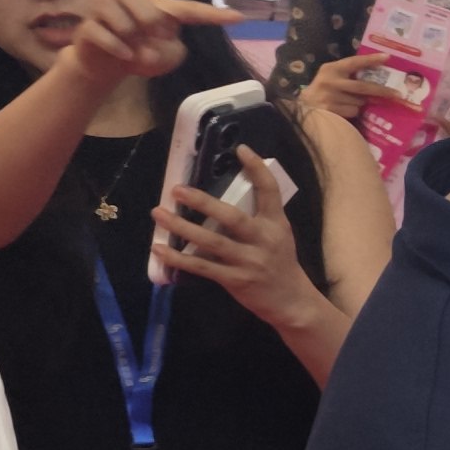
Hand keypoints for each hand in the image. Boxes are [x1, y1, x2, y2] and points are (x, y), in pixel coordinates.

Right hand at [51, 0, 228, 87]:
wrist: (106, 64)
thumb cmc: (140, 52)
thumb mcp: (165, 56)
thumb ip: (172, 49)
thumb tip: (156, 45)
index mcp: (156, 4)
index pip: (186, 8)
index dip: (211, 14)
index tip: (238, 18)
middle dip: (151, 22)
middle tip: (155, 37)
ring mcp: (104, 8)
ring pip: (116, 12)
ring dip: (130, 36)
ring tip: (134, 50)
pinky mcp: (87, 26)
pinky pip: (99, 31)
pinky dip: (115, 46)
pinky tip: (124, 55)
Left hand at [152, 150, 332, 330]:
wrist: (290, 301)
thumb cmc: (279, 262)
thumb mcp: (279, 235)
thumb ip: (258, 216)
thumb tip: (225, 194)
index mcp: (276, 224)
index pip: (269, 191)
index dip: (257, 169)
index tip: (241, 149)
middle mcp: (264, 240)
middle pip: (232, 218)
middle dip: (203, 203)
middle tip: (177, 190)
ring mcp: (249, 261)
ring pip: (211, 242)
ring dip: (182, 228)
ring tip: (159, 213)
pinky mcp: (236, 280)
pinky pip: (202, 267)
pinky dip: (178, 259)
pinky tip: (159, 250)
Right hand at [295, 51, 398, 128]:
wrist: (304, 106)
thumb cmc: (323, 89)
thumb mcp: (332, 77)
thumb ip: (349, 75)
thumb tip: (378, 79)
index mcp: (331, 69)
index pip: (354, 62)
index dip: (370, 60)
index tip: (387, 57)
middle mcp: (330, 81)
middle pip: (363, 87)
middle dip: (382, 91)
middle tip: (397, 94)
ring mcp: (330, 97)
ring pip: (359, 102)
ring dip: (362, 104)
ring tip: (350, 102)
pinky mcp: (331, 110)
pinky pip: (353, 112)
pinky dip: (353, 112)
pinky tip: (343, 109)